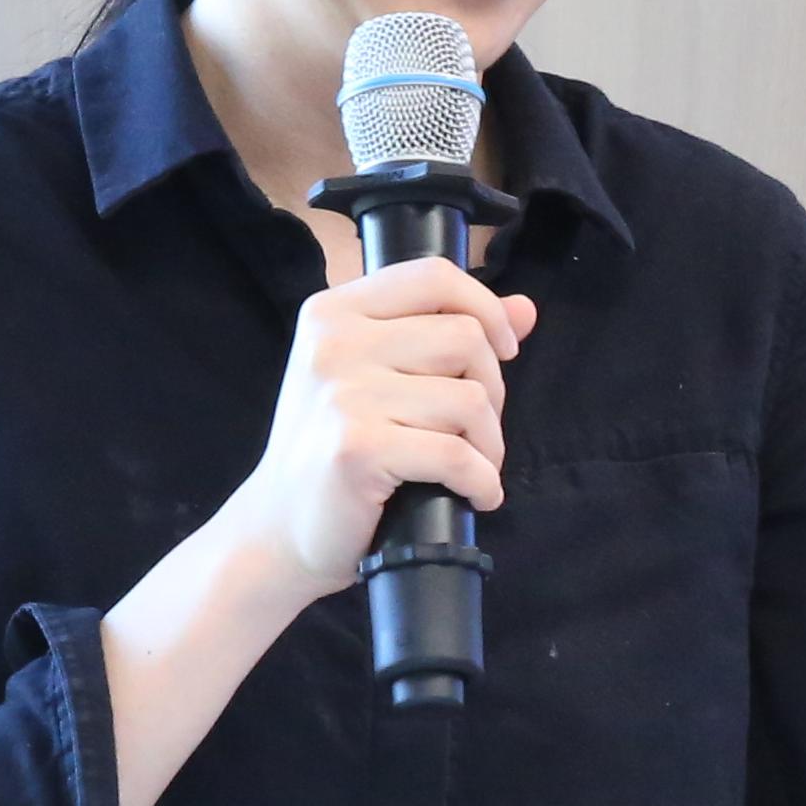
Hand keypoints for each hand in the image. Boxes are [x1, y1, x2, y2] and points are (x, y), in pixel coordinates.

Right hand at [236, 255, 538, 589]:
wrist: (279, 529)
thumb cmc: (332, 450)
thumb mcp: (376, 377)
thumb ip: (444, 333)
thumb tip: (526, 309)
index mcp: (334, 312)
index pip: (434, 276)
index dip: (486, 308)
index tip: (503, 349)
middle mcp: (334, 343)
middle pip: (464, 337)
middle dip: (492, 389)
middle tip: (474, 429)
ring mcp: (343, 396)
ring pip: (470, 399)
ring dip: (489, 444)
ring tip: (471, 468)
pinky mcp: (358, 449)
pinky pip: (457, 455)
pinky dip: (481, 482)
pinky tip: (475, 496)